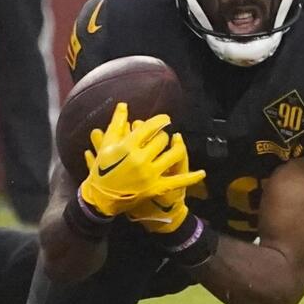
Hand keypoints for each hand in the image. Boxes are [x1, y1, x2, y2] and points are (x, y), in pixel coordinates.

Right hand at [80, 103, 203, 216]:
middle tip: (160, 137)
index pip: (150, 127)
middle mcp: (141, 159)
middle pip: (162, 140)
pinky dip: (191, 178)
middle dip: (162, 136)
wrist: (101, 199)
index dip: (160, 120)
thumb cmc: (102, 170)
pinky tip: (202, 173)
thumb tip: (124, 105)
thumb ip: (116, 123)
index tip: (164, 119)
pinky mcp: (156, 188)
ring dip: (177, 148)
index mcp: (128, 147)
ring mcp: (150, 175)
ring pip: (174, 155)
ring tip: (175, 146)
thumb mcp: (107, 146)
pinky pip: (178, 181)